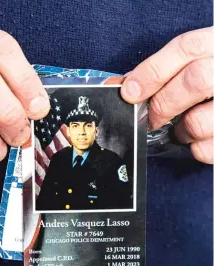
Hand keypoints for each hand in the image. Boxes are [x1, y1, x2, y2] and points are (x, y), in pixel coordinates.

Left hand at [121, 27, 212, 163]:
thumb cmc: (212, 78)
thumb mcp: (197, 63)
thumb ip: (165, 70)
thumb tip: (126, 86)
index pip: (186, 49)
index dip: (152, 72)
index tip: (129, 92)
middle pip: (196, 81)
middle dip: (163, 104)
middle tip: (152, 118)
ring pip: (199, 121)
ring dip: (181, 131)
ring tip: (183, 128)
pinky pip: (208, 149)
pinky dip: (196, 149)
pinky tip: (200, 139)